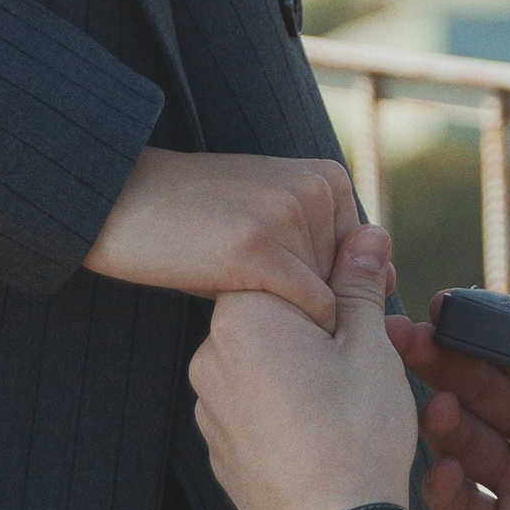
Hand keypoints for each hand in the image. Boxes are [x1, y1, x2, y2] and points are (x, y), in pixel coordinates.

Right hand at [84, 148, 357, 328]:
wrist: (123, 199)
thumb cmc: (197, 218)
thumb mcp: (269, 211)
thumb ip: (322, 240)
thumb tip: (386, 274)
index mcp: (327, 177)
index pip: (365, 264)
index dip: (333, 294)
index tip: (294, 303)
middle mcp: (317, 190)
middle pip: (350, 285)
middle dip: (323, 312)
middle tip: (270, 314)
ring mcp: (290, 217)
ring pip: (332, 303)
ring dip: (305, 327)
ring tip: (255, 312)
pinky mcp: (259, 250)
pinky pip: (310, 311)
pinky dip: (293, 333)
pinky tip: (252, 322)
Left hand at [192, 226, 418, 509]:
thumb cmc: (356, 440)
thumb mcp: (370, 348)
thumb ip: (359, 284)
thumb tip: (364, 235)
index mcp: (242, 317)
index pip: (282, 265)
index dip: (331, 274)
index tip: (366, 290)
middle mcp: (210, 355)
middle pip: (270, 311)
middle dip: (315, 318)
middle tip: (363, 342)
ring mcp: (208, 404)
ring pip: (261, 357)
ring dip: (297, 360)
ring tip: (343, 392)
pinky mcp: (216, 443)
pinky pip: (250, 400)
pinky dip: (281, 400)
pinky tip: (320, 423)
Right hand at [388, 313, 509, 509]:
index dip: (484, 332)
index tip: (446, 309)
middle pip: (480, 390)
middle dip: (443, 362)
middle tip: (409, 339)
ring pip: (466, 443)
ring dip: (443, 421)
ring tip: (435, 407)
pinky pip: (466, 508)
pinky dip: (447, 489)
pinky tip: (442, 473)